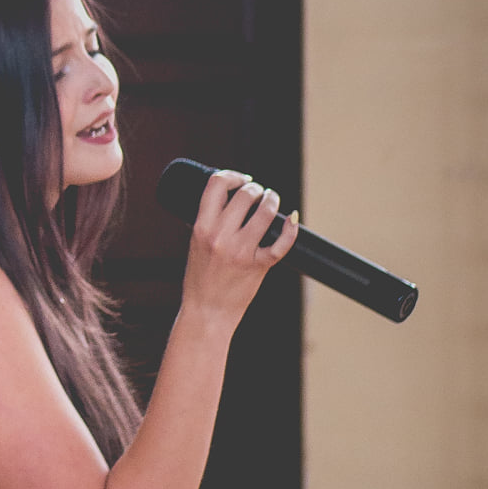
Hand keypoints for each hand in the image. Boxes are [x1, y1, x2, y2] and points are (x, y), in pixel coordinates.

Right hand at [181, 171, 297, 329]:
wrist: (206, 312)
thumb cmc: (200, 280)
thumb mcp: (196, 245)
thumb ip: (210, 223)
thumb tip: (231, 199)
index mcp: (201, 228)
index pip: (216, 185)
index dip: (231, 175)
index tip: (240, 180)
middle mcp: (220, 237)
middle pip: (245, 194)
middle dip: (255, 189)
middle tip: (258, 195)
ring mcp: (241, 251)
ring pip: (266, 211)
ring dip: (272, 200)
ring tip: (272, 201)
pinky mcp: (258, 265)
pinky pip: (281, 243)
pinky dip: (290, 229)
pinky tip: (291, 219)